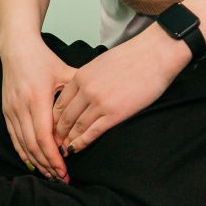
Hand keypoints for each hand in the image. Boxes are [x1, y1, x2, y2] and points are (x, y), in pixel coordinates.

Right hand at [0, 37, 77, 180]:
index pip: (44, 136)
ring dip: (37, 162)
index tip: (65, 169)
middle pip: (33, 145)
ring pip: (22, 145)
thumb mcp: (65, 72)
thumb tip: (100, 104)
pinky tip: (34, 164)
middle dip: (47, 165)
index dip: (54, 156)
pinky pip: (14, 139)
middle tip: (61, 178)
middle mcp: (22, 107)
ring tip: (50, 175)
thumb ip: (80, 91)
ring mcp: (12, 110)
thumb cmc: (43, 60)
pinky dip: (24, 154)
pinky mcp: (6, 112)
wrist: (16, 49)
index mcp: (37, 98)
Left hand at [53, 26, 188, 153]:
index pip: (59, 102)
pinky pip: (92, 132)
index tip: (51, 127)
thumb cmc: (133, 57)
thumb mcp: (101, 64)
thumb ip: (89, 79)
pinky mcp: (114, 114)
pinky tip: (75, 150)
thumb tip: (84, 93)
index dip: (53, 118)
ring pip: (76, 126)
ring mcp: (99, 102)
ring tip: (63, 150)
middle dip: (57, 132)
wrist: (154, 55)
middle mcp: (86, 90)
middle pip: (64, 116)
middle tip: (53, 143)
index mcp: (81, 76)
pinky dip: (81, 143)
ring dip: (67, 140)